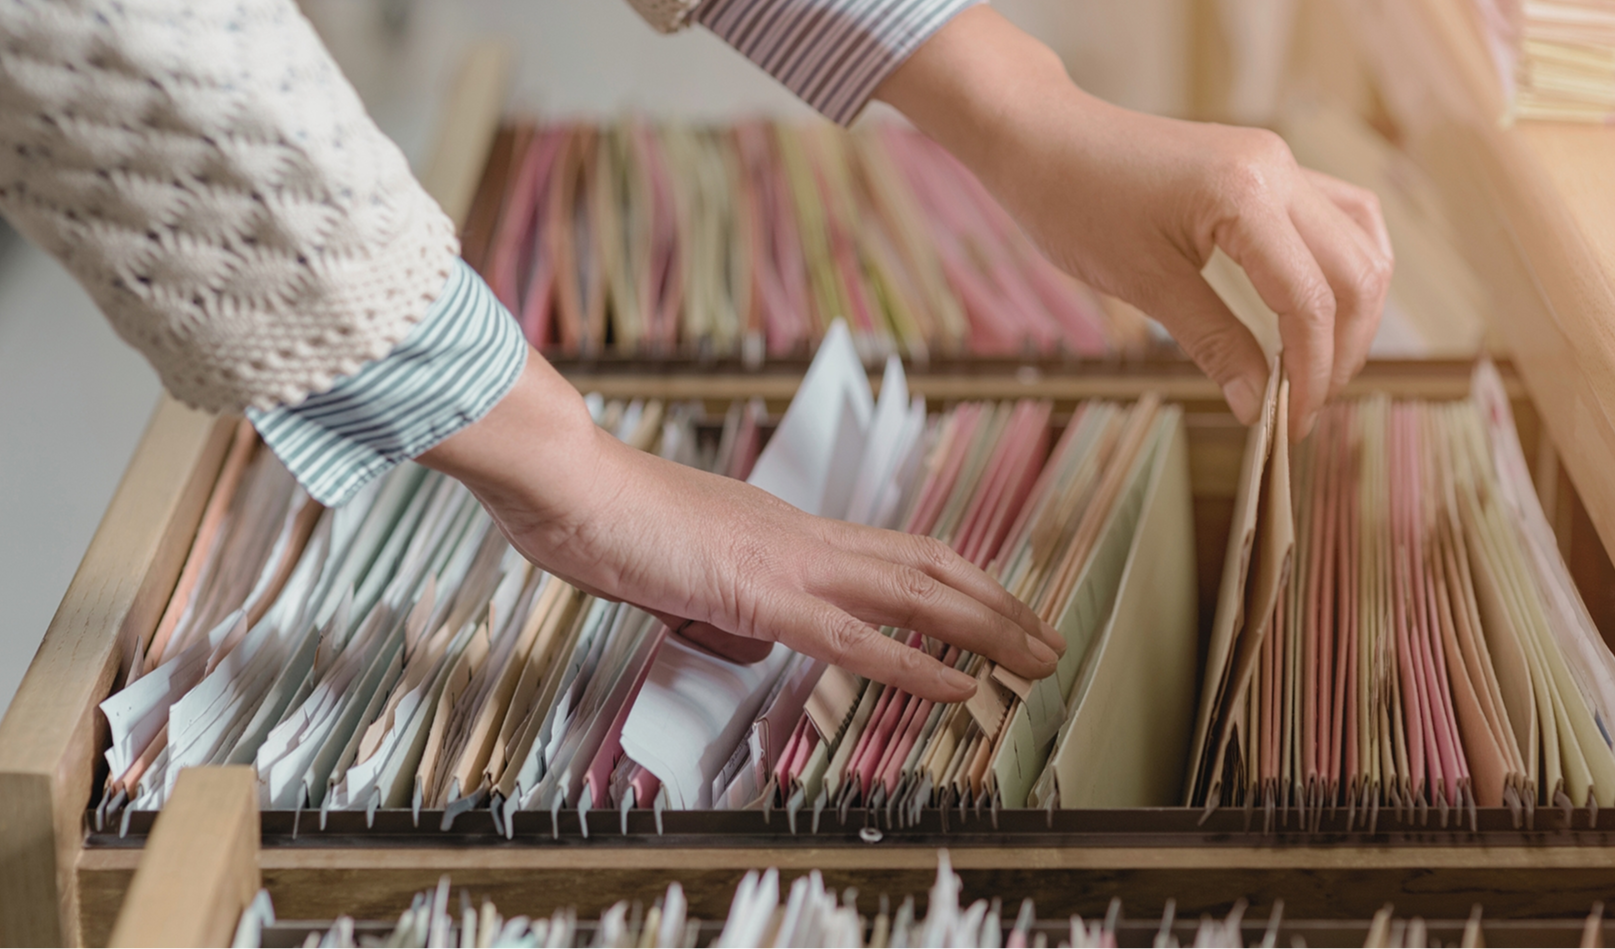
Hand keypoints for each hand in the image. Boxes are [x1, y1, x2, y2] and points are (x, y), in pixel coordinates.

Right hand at [419, 353, 1064, 702]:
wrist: (566, 481)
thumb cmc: (605, 518)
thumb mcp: (677, 566)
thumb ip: (721, 596)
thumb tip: (745, 630)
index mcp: (786, 531)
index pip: (894, 554)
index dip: (956, 582)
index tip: (996, 609)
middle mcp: (803, 537)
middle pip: (928, 566)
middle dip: (998, 604)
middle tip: (1049, 637)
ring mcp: (788, 562)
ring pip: (915, 595)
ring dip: (986, 628)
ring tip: (1037, 658)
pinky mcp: (760, 593)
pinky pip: (853, 638)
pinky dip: (916, 665)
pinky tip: (959, 687)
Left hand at [875, 7, 1392, 439]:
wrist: (1044, 138)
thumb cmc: (1076, 203)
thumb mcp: (1143, 284)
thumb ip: (1213, 342)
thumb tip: (1257, 405)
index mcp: (1246, 196)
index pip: (1310, 299)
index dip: (1311, 371)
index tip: (1290, 424)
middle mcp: (1279, 169)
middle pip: (1356, 272)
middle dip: (1342, 348)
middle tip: (1306, 405)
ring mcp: (1279, 160)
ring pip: (1361, 240)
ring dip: (1354, 308)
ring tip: (1319, 366)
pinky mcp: (1268, 166)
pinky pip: (1337, 214)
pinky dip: (1340, 267)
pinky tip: (1321, 308)